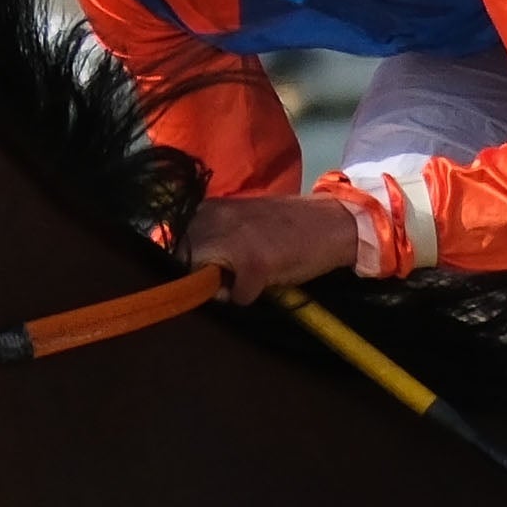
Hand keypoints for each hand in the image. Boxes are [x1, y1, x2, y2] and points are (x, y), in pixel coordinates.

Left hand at [184, 191, 359, 302]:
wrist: (332, 222)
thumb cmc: (286, 227)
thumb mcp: (241, 222)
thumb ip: (212, 235)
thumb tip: (184, 265)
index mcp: (211, 208)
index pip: (173, 242)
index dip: (184, 262)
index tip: (197, 272)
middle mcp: (216, 219)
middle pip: (185, 263)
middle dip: (199, 278)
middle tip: (227, 280)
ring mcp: (235, 241)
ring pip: (205, 279)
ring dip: (223, 289)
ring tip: (246, 280)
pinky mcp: (254, 263)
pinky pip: (237, 296)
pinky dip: (249, 297)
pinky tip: (266, 283)